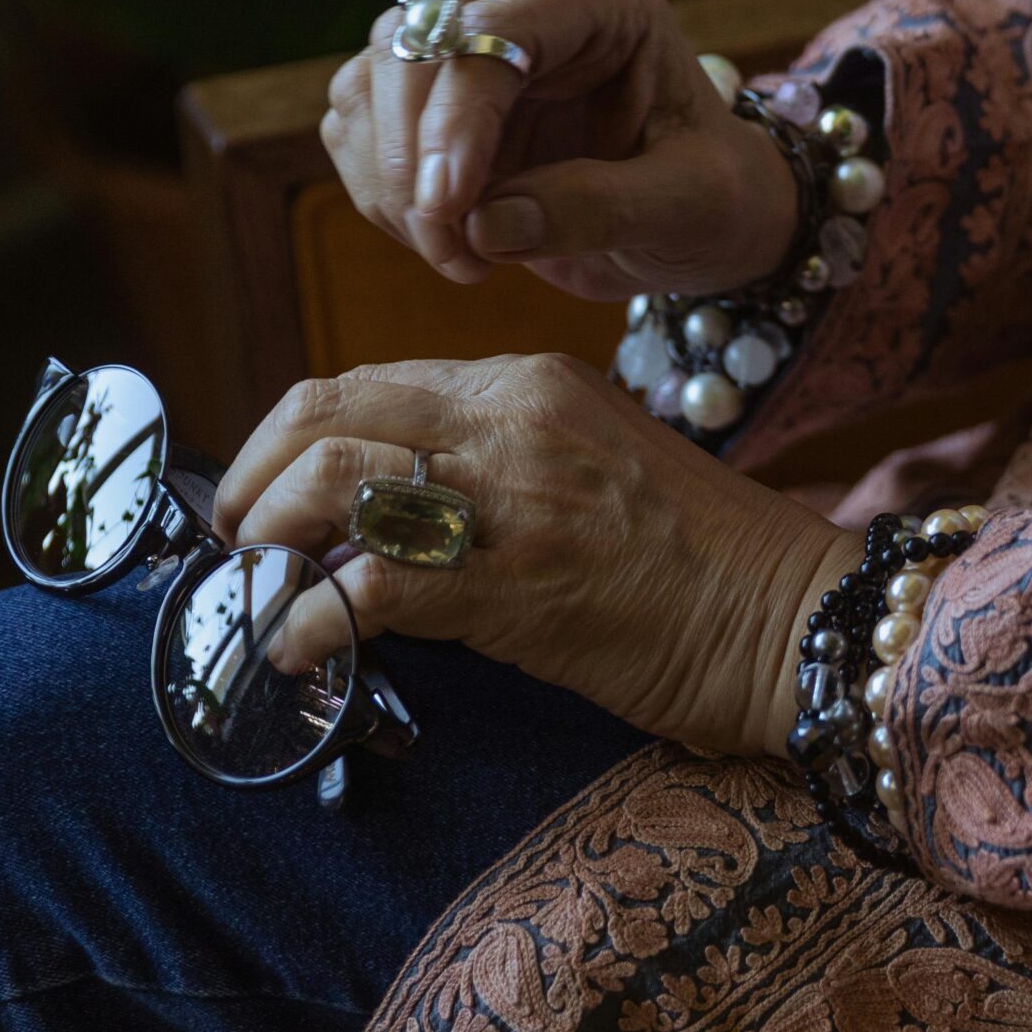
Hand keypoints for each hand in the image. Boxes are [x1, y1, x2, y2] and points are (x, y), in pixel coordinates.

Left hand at [213, 356, 860, 758]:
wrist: (789, 616)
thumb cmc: (700, 559)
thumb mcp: (591, 463)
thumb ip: (491, 463)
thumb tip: (376, 513)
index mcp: (531, 381)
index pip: (365, 381)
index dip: (291, 439)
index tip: (269, 493)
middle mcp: (513, 418)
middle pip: (323, 410)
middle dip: (253, 477)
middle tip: (242, 538)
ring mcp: (513, 497)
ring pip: (330, 476)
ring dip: (268, 536)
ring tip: (263, 586)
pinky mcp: (514, 585)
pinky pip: (366, 586)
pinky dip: (308, 620)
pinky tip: (302, 650)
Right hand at [320, 0, 801, 298]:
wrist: (698, 212)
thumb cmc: (713, 194)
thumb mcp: (689, 206)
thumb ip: (600, 209)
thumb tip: (485, 225)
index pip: (496, 32)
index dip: (458, 119)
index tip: (448, 207)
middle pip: (413, 48)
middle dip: (414, 162)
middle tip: (459, 255)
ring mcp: (468, 37)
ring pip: (370, 84)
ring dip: (392, 184)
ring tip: (466, 258)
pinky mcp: (430, 92)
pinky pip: (358, 127)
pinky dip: (381, 194)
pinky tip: (448, 241)